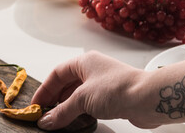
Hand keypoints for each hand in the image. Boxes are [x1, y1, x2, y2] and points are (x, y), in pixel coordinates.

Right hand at [31, 51, 147, 129]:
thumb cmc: (119, 89)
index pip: (56, 74)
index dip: (44, 90)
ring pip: (78, 96)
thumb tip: (46, 121)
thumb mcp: (82, 100)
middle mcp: (93, 70)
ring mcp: (103, 84)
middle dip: (55, 100)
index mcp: (84, 62)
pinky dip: (81, 113)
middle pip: (66, 85)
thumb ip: (61, 112)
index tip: (36, 104)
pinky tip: (76, 121)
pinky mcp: (112, 98)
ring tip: (58, 120)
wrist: (148, 99)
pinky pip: (90, 105)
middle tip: (45, 114)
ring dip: (68, 108)